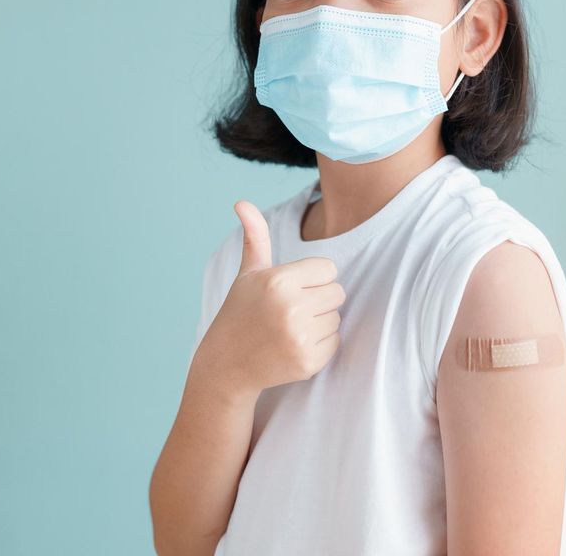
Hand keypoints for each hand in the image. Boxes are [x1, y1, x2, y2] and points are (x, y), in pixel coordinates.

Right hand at [200, 200, 345, 394]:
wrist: (227, 364)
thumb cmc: (241, 312)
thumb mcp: (248, 273)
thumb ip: (255, 237)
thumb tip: (241, 202)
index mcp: (279, 281)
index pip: (328, 268)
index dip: (313, 277)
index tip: (292, 289)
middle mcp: (291, 308)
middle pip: (337, 292)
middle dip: (319, 299)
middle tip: (292, 309)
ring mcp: (300, 337)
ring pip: (337, 317)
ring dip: (320, 321)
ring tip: (291, 327)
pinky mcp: (309, 362)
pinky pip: (335, 342)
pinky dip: (320, 344)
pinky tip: (294, 345)